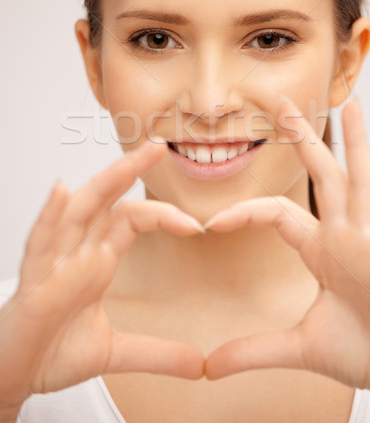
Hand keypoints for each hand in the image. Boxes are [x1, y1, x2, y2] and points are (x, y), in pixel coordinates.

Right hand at [0, 140, 204, 404]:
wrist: (15, 376)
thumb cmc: (53, 350)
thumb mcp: (115, 351)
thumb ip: (156, 352)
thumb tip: (198, 364)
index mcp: (98, 260)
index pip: (132, 220)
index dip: (163, 215)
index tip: (197, 226)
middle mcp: (78, 253)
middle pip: (106, 201)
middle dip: (130, 171)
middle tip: (158, 146)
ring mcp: (54, 263)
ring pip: (77, 212)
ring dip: (101, 185)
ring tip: (126, 163)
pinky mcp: (33, 282)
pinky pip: (39, 244)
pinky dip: (49, 218)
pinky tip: (60, 192)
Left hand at [204, 98, 369, 399]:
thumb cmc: (362, 353)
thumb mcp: (299, 346)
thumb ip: (253, 349)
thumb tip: (207, 367)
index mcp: (322, 250)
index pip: (276, 211)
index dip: (245, 211)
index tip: (211, 223)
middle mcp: (347, 234)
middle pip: (323, 175)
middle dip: (303, 139)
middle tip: (285, 105)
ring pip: (360, 178)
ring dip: (355, 142)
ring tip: (352, 104)